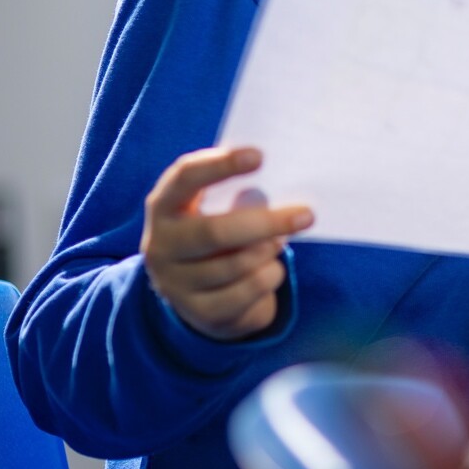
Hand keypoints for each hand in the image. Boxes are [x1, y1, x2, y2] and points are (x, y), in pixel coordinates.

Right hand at [141, 147, 313, 340]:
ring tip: (278, 242)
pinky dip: (269, 277)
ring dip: (269, 251)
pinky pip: (247, 293)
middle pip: (215, 232)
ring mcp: (175, 283)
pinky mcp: (199, 313)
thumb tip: (286, 179)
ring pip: (236, 266)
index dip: (220, 165)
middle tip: (307, 215)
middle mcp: (161, 245)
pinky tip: (270, 269)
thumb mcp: (215, 209)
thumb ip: (238, 193)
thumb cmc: (217, 232)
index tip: (260, 155)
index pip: (185, 177)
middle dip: (265, 223)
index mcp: (164, 206)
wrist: (197, 292)